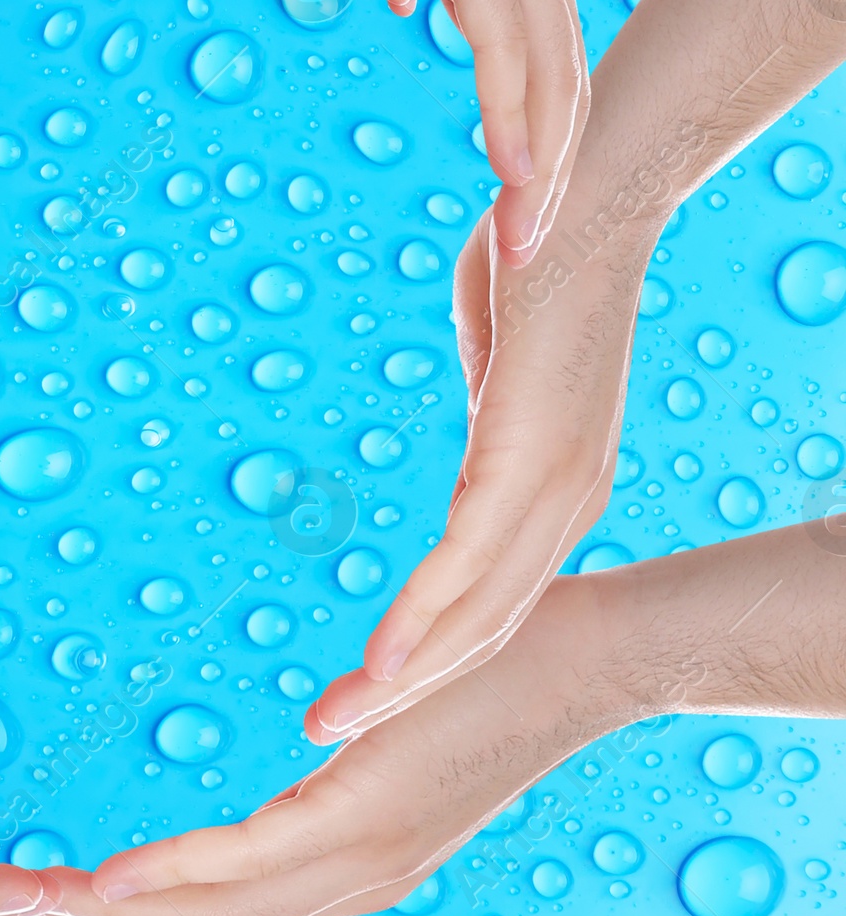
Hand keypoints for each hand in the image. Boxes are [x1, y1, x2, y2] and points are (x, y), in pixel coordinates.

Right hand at [46, 571, 618, 915]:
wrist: (592, 660)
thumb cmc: (503, 673)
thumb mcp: (411, 731)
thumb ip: (359, 753)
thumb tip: (321, 739)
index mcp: (362, 855)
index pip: (232, 908)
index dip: (145, 912)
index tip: (68, 896)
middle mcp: (360, 872)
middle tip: (22, 908)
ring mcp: (366, 852)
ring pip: (219, 914)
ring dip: (123, 914)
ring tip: (43, 902)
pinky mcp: (369, 815)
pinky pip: (251, 864)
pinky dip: (173, 879)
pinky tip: (112, 878)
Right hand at [310, 0, 588, 262]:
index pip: (554, 76)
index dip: (546, 155)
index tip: (522, 222)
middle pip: (570, 94)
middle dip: (556, 188)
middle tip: (529, 264)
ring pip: (554, 82)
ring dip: (544, 171)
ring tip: (523, 244)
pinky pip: (511, 48)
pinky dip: (517, 115)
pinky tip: (509, 167)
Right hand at [310, 186, 647, 741]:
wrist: (588, 180)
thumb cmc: (539, 247)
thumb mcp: (502, 343)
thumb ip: (489, 392)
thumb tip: (480, 400)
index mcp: (555, 479)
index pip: (487, 594)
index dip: (423, 650)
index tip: (359, 688)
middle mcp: (566, 499)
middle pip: (483, 629)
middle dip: (403, 695)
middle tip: (326, 735)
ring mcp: (554, 481)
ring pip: (476, 615)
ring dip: (402, 680)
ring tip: (333, 725)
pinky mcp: (529, 452)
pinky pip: (470, 560)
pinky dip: (421, 621)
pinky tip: (378, 664)